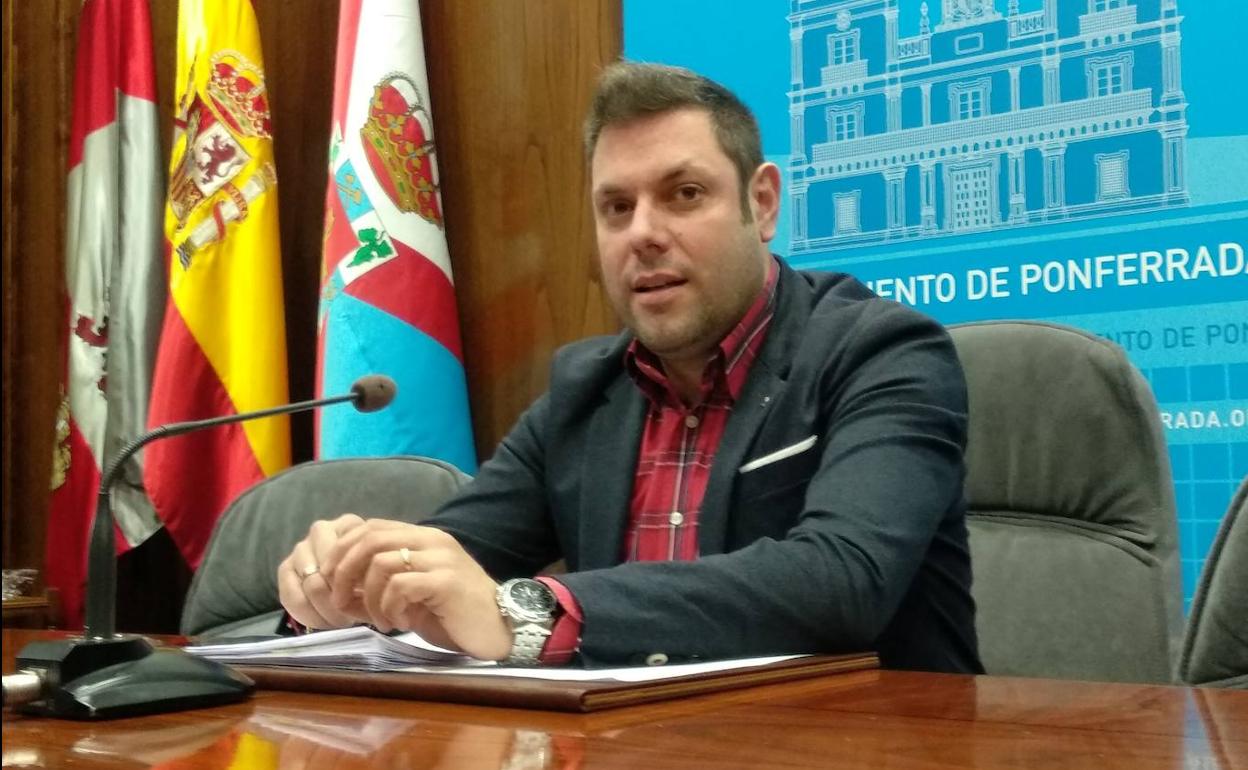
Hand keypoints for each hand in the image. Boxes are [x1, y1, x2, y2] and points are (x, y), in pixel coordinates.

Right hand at [277, 513, 370, 629]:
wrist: (355, 583)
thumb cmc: (371, 576)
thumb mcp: (378, 571)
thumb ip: (372, 575)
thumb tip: (364, 592)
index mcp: (347, 525)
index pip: (347, 556)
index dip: (355, 584)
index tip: (364, 603)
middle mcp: (320, 530)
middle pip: (331, 569)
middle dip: (339, 601)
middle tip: (350, 618)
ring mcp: (300, 548)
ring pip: (310, 585)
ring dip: (325, 610)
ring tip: (339, 622)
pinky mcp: (285, 568)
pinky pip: (290, 596)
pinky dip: (307, 615)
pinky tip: (322, 622)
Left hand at [320, 520, 513, 661]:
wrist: (499, 629)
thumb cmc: (453, 614)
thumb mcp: (411, 595)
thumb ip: (380, 586)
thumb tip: (340, 591)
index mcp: (423, 538)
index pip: (371, 527)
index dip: (342, 549)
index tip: (328, 578)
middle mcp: (432, 541)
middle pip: (371, 538)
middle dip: (344, 570)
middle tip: (339, 599)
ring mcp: (441, 559)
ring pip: (381, 563)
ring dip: (369, 597)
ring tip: (379, 620)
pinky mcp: (446, 581)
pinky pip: (400, 586)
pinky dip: (390, 608)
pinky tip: (400, 623)